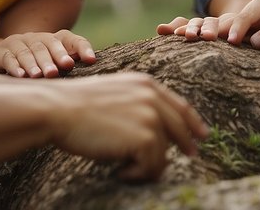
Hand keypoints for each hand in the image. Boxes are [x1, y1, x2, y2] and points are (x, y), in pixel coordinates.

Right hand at [0, 30, 96, 77]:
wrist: (0, 57)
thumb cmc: (35, 63)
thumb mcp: (51, 62)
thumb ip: (67, 65)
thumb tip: (91, 75)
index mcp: (53, 39)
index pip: (71, 39)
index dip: (82, 48)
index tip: (91, 60)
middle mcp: (36, 38)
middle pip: (47, 45)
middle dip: (55, 57)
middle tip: (60, 70)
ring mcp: (17, 43)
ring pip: (28, 52)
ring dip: (34, 64)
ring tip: (39, 76)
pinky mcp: (1, 52)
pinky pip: (9, 58)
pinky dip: (15, 67)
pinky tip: (21, 76)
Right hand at [46, 72, 208, 181]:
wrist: (59, 110)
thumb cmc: (77, 107)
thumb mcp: (114, 94)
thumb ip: (137, 103)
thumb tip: (156, 127)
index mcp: (146, 85)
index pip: (179, 106)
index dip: (192, 122)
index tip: (201, 135)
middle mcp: (153, 97)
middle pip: (180, 128)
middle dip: (187, 144)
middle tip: (191, 155)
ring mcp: (151, 116)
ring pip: (164, 152)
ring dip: (147, 166)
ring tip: (127, 170)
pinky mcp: (145, 137)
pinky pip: (153, 165)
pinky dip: (138, 174)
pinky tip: (121, 173)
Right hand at [156, 0, 259, 55]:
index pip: (250, 15)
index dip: (243, 27)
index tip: (235, 40)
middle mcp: (240, 11)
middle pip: (224, 17)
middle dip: (214, 27)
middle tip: (206, 37)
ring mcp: (224, 20)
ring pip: (206, 21)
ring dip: (194, 28)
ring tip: (184, 36)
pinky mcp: (210, 28)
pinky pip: (192, 24)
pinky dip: (177, 26)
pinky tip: (162, 30)